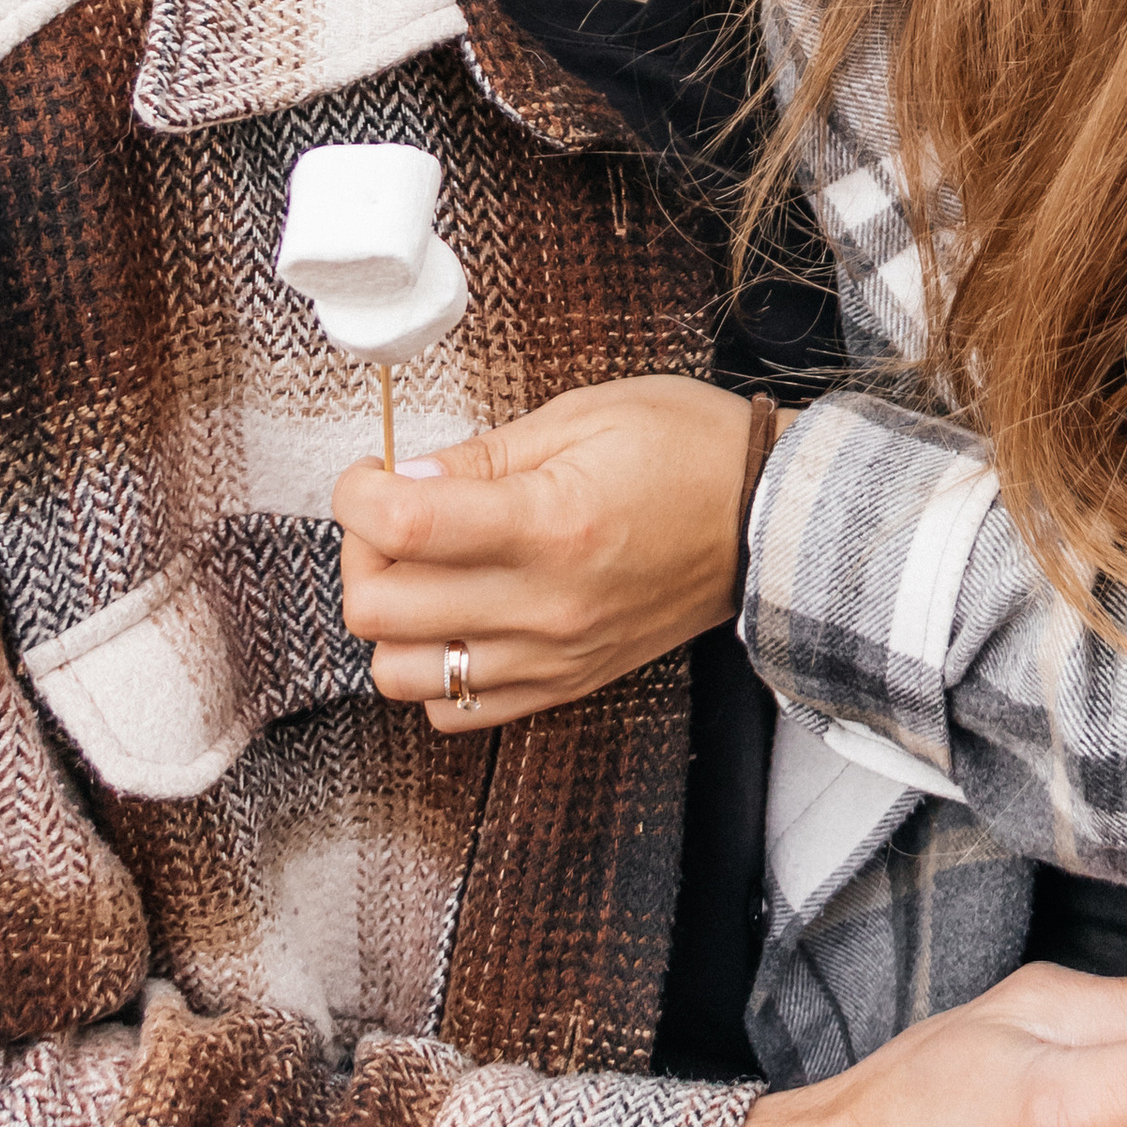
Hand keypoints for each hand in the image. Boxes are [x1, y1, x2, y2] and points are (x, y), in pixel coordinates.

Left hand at [336, 374, 753, 727]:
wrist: (769, 520)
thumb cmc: (688, 451)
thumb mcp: (584, 415)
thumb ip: (483, 455)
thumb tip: (402, 477)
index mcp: (551, 524)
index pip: (401, 526)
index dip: (357, 493)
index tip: (368, 473)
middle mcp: (545, 605)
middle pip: (380, 609)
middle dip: (361, 551)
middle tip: (392, 514)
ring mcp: (553, 656)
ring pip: (402, 675)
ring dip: (390, 621)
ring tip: (419, 573)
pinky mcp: (564, 684)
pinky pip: (455, 711)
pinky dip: (433, 669)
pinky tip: (455, 617)